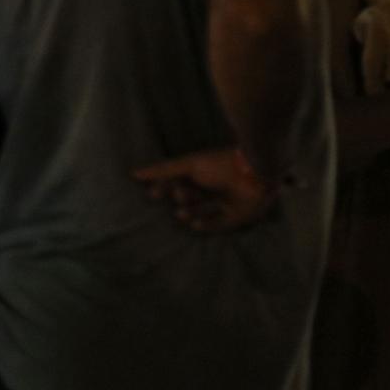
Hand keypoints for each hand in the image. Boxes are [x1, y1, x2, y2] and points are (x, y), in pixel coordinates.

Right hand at [133, 148, 276, 232]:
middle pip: (189, 198)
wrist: (255, 173)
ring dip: (188, 213)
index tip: (153, 194)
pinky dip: (204, 225)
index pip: (179, 182)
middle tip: (180, 196)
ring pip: (200, 212)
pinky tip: (194, 223)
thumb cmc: (221, 165)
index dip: (166, 188)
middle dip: (180, 199)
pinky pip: (216, 225)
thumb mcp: (190, 165)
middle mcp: (214, 188)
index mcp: (204, 173)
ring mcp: (225, 203)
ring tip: (183, 212)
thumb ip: (164, 170)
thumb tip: (134, 173)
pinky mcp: (236, 217)